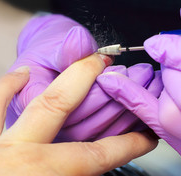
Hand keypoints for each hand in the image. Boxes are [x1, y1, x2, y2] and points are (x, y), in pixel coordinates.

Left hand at [0, 55, 156, 175]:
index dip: (127, 144)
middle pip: (61, 109)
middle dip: (89, 83)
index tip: (147, 135)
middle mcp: (20, 154)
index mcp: (41, 175)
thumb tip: (85, 171)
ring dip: (54, 78)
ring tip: (77, 61)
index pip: (96, 157)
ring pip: (28, 101)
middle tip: (111, 65)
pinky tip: (18, 74)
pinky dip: (5, 88)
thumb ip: (63, 175)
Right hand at [6, 14, 159, 141]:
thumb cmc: (50, 55)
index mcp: (30, 101)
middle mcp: (45, 127)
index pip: (62, 99)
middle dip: (118, 96)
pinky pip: (110, 140)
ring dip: (131, 110)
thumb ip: (66, 47)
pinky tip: (147, 106)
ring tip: (149, 85)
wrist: (50, 66)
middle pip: (86, 122)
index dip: (91, 81)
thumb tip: (78, 40)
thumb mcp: (52, 45)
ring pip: (101, 134)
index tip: (111, 63)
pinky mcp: (84, 141)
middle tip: (141, 74)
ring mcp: (66, 138)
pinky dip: (133, 124)